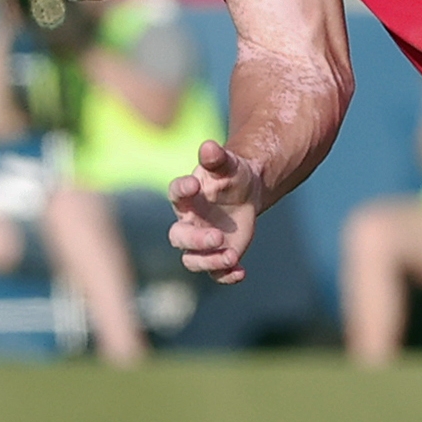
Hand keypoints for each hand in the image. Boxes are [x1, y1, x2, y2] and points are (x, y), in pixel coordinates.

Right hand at [166, 138, 266, 282]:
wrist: (245, 195)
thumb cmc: (231, 176)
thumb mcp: (228, 164)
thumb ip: (217, 157)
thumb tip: (209, 146)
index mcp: (187, 196)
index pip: (176, 193)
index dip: (181, 189)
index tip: (192, 184)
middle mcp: (188, 222)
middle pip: (178, 237)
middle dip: (196, 240)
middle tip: (218, 237)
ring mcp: (200, 242)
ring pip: (192, 260)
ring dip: (209, 262)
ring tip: (231, 256)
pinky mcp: (216, 256)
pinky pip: (215, 274)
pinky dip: (226, 276)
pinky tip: (241, 272)